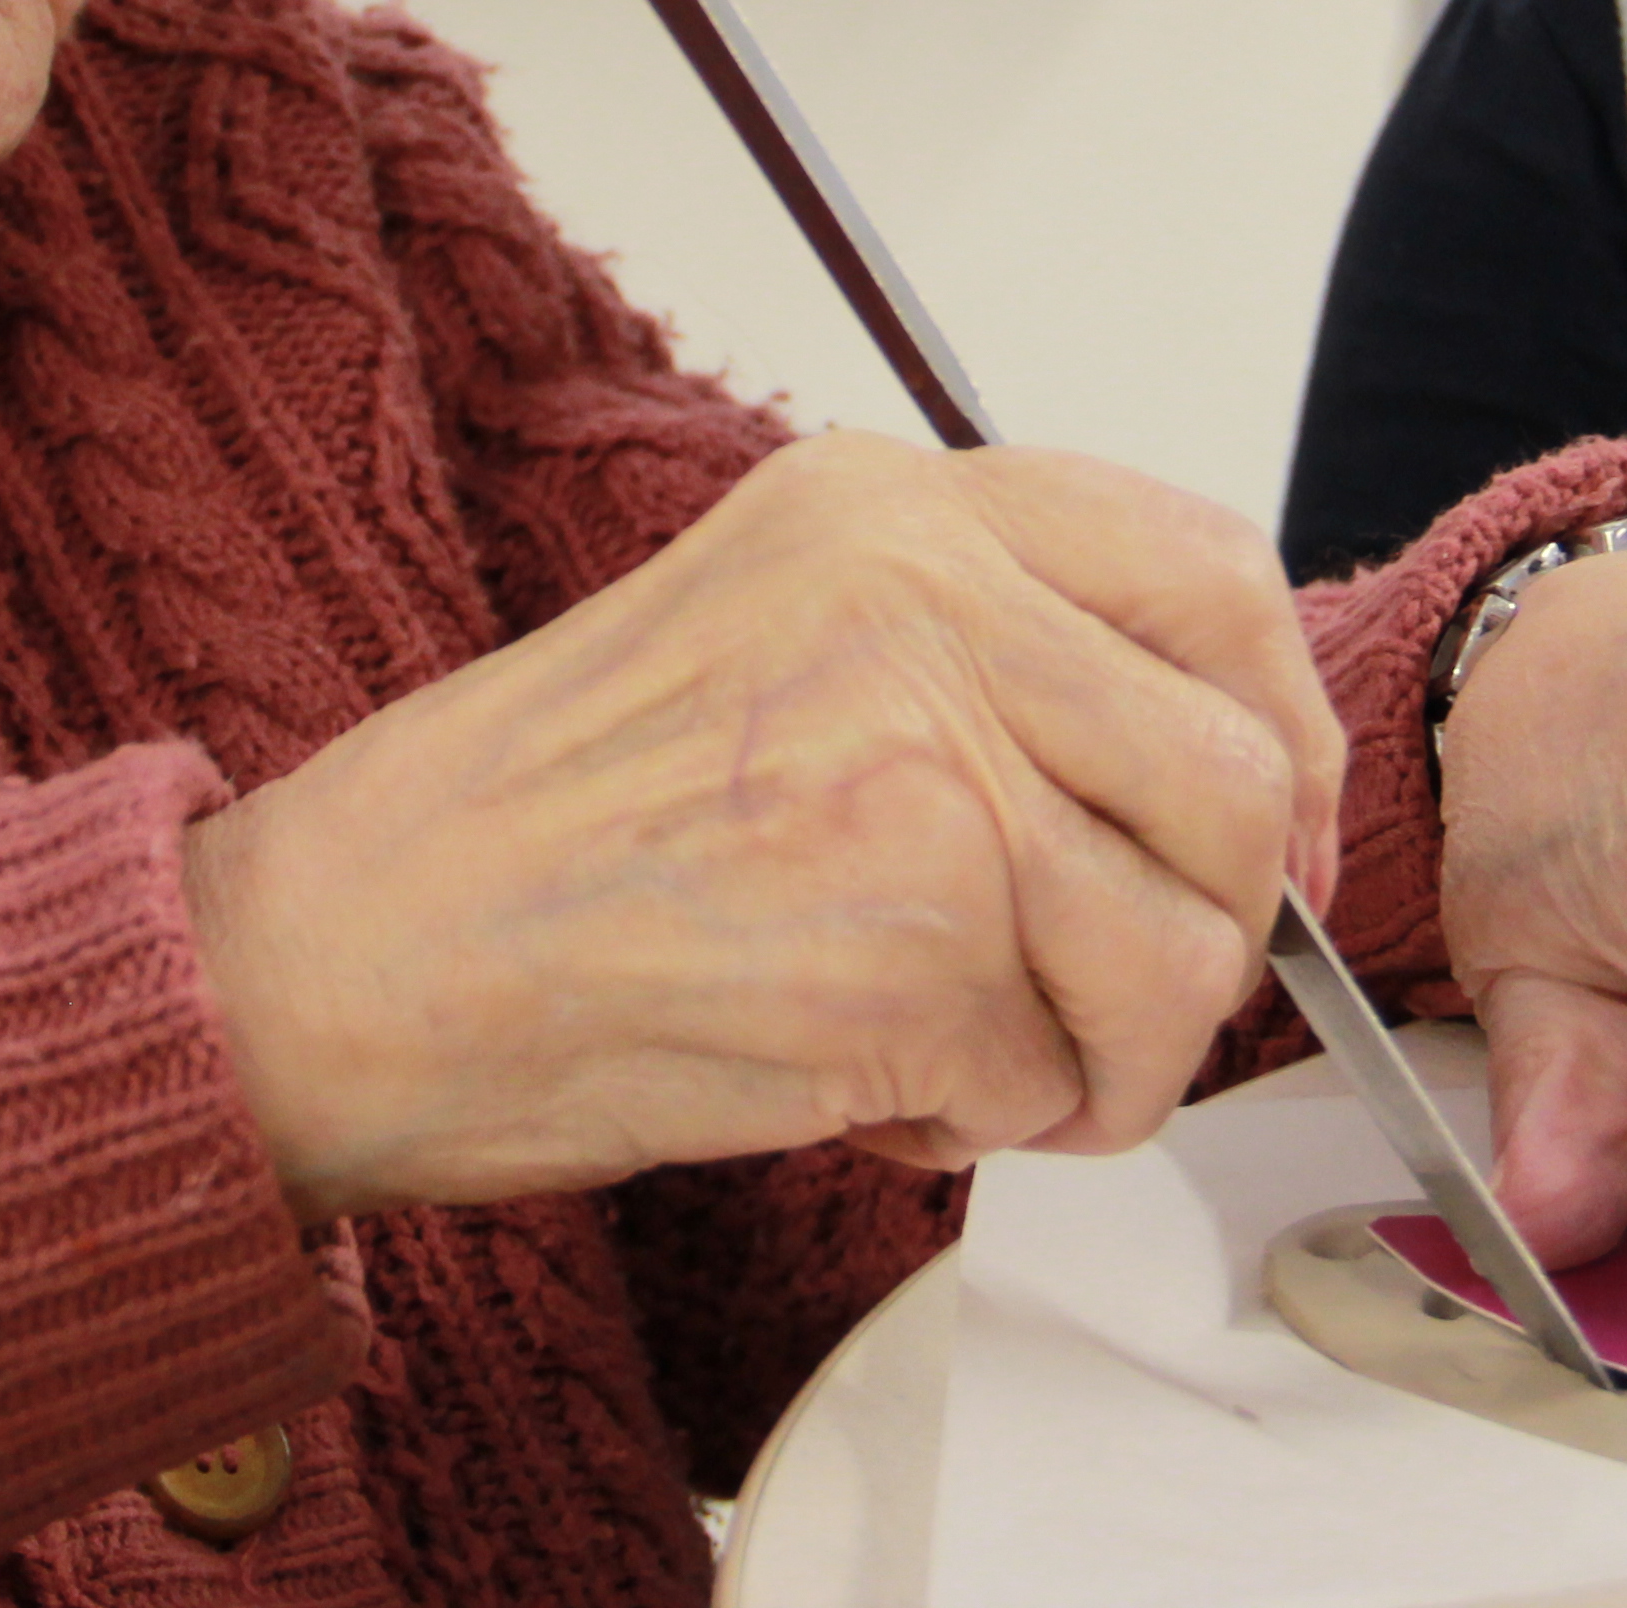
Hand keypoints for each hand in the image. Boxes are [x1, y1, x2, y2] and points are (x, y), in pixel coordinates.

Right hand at [179, 431, 1342, 1218]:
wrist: (348, 954)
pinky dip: (994, 1124)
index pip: (1211, 570)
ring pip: (1181, 946)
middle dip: (1214, 929)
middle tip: (1127, 1005)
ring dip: (1109, 1056)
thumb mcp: (766, 625)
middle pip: (1237, 774)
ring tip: (978, 1068)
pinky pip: (1062, 1072)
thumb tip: (1190, 761)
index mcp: (887, 501)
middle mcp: (923, 592)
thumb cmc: (529, 827)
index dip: (1279, 726)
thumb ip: (969, 646)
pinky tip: (874, 1095)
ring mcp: (928, 753)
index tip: (1263, 833)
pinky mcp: (916, 931)